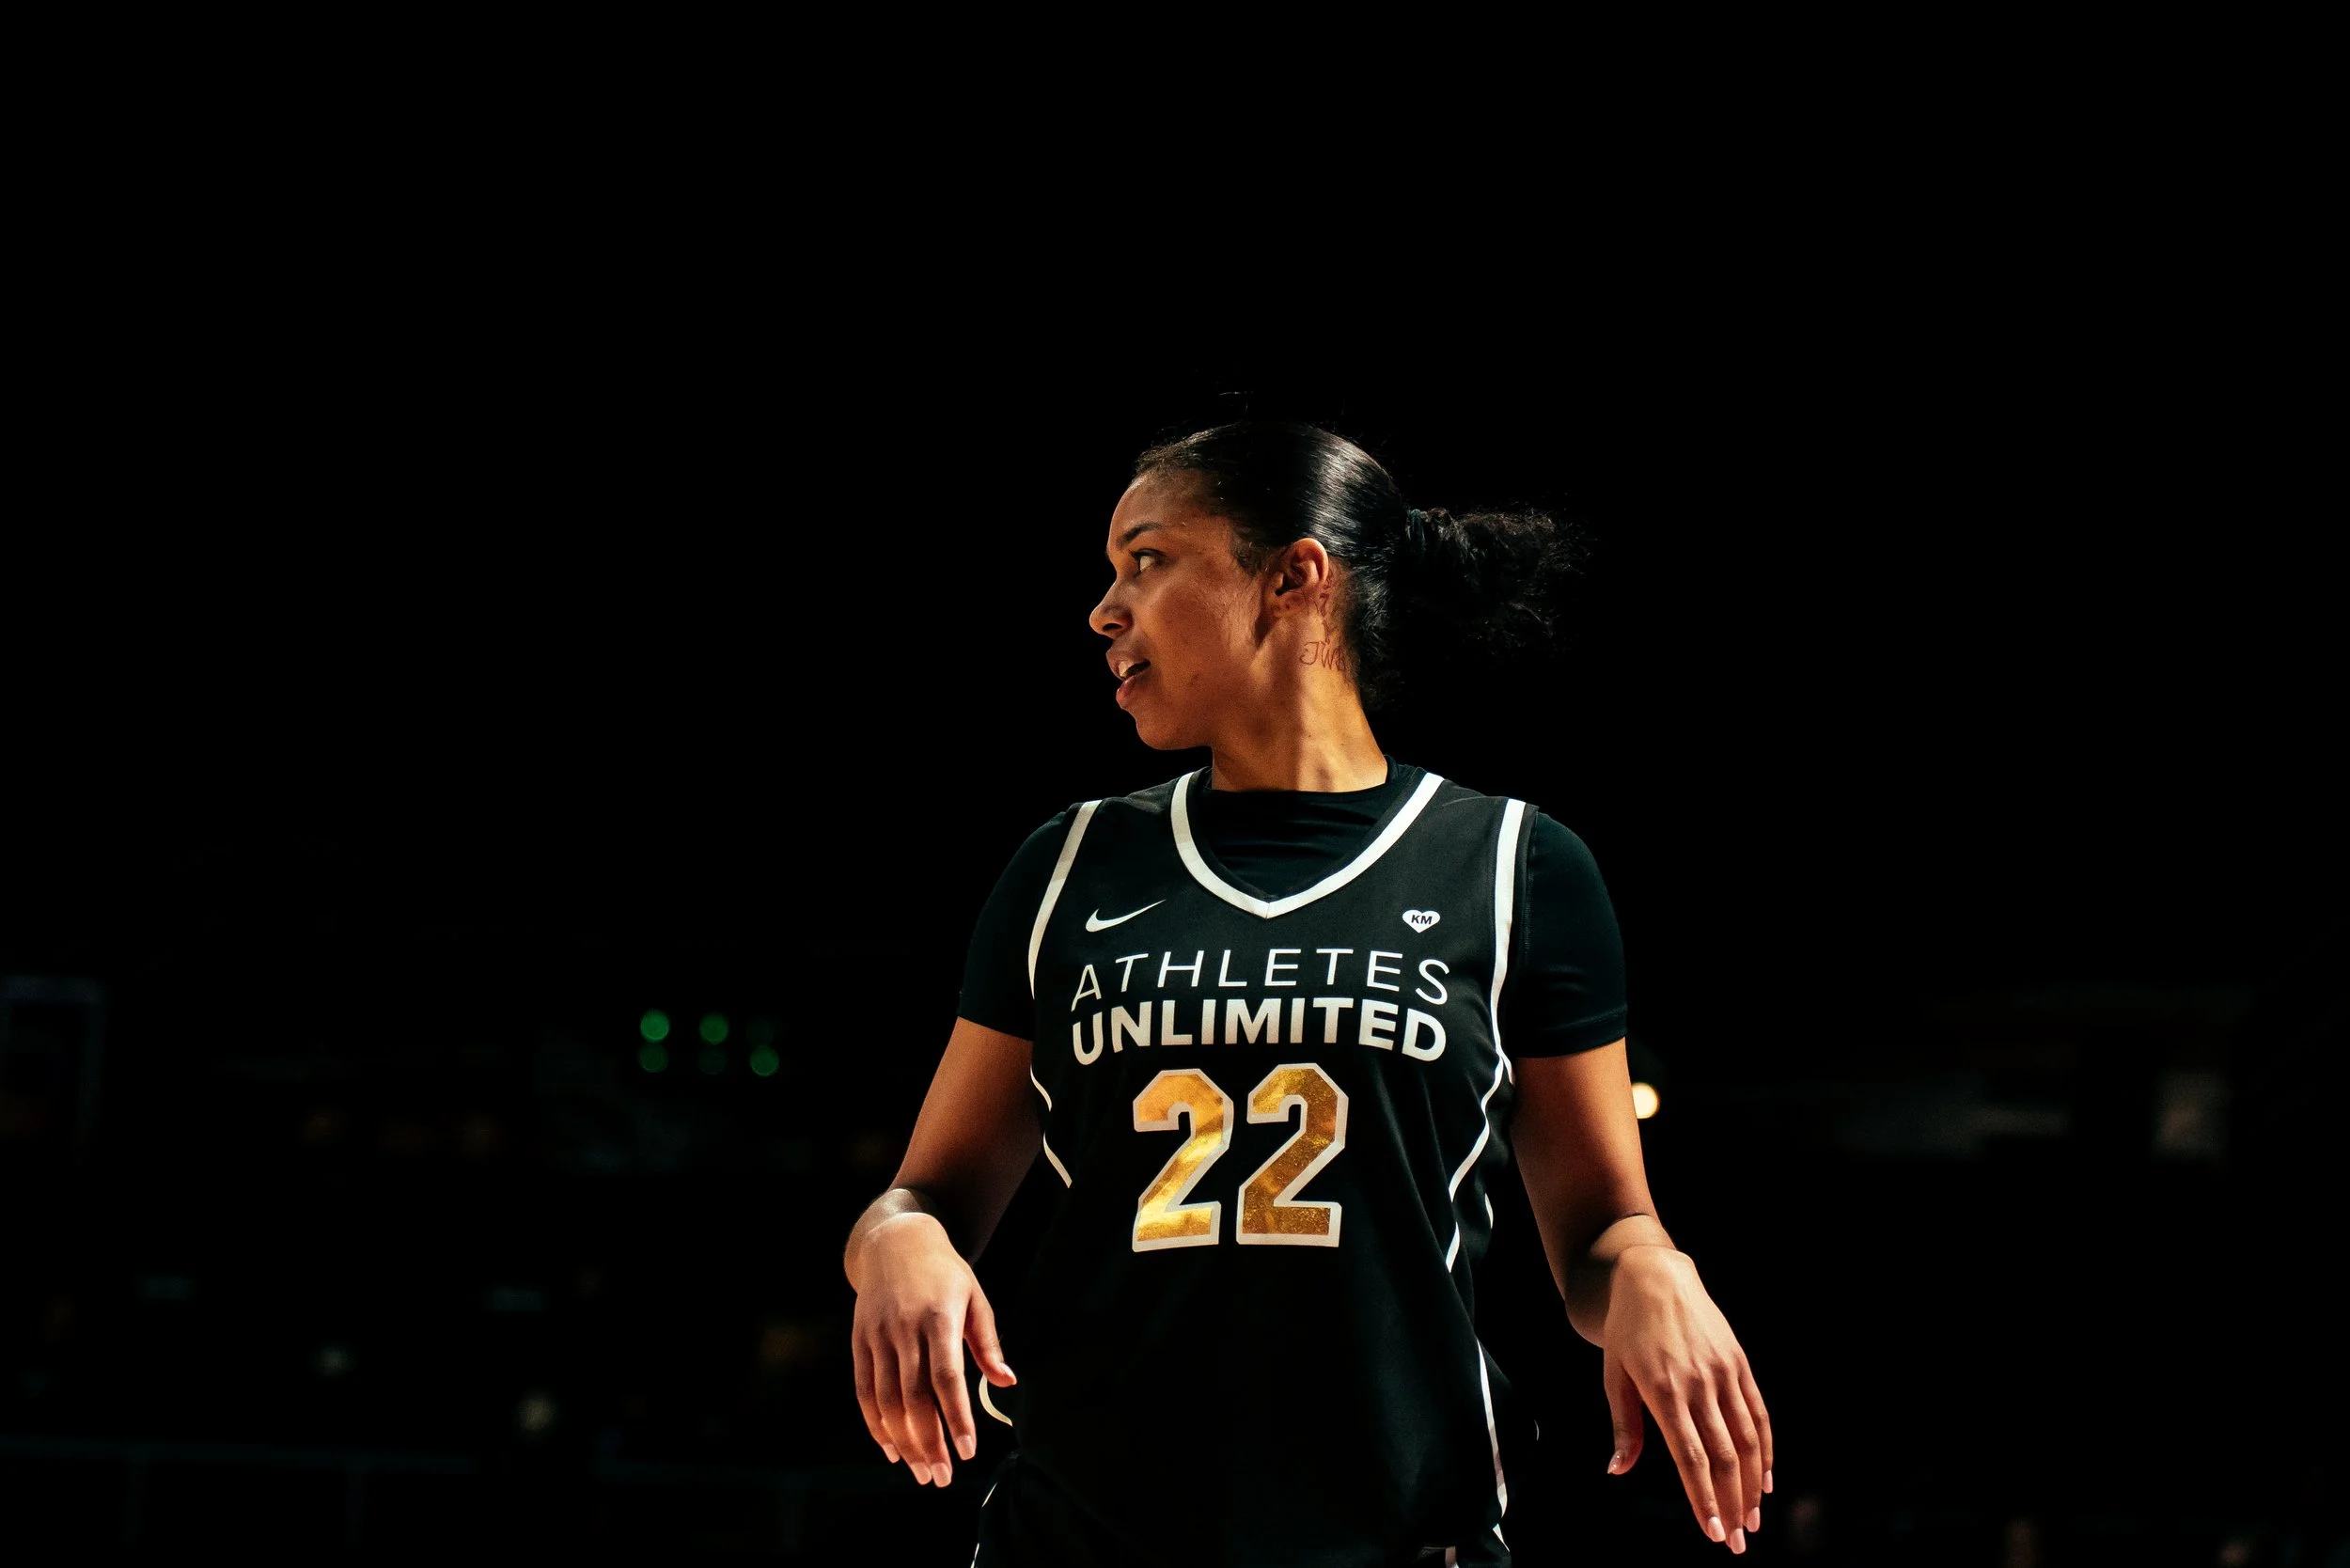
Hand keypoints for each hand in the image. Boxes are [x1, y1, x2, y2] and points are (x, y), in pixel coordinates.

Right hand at [849, 1212, 1016, 1486]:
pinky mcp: (859, 1342)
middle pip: (914, 1396)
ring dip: (903, 1441)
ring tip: (921, 1472)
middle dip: (929, 1442)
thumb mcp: (975, 1298)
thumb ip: (987, 1343)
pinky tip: (892, 1449)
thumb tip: (1007, 1383)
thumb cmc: (945, 1274)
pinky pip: (864, 1391)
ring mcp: (877, 1336)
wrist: (895, 1242)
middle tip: (942, 1477)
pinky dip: (876, 1424)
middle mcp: (904, 1328)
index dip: (956, 1416)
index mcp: (938, 1316)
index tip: (968, 1450)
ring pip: (886, 1400)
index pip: (946, 1376)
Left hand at [1600, 1246, 1773, 1553]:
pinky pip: (1758, 1413)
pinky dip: (1766, 1450)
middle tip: (1737, 1541)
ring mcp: (1723, 1373)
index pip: (1690, 1457)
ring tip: (1753, 1519)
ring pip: (1747, 1440)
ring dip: (1753, 1485)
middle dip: (1732, 1504)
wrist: (1655, 1277)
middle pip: (1724, 1456)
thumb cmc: (1627, 1331)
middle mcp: (1698, 1384)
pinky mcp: (1739, 1364)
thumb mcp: (1615, 1376)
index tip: (1712, 1532)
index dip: (1703, 1497)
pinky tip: (1766, 1479)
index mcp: (1663, 1391)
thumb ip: (1624, 1426)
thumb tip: (1617, 1470)